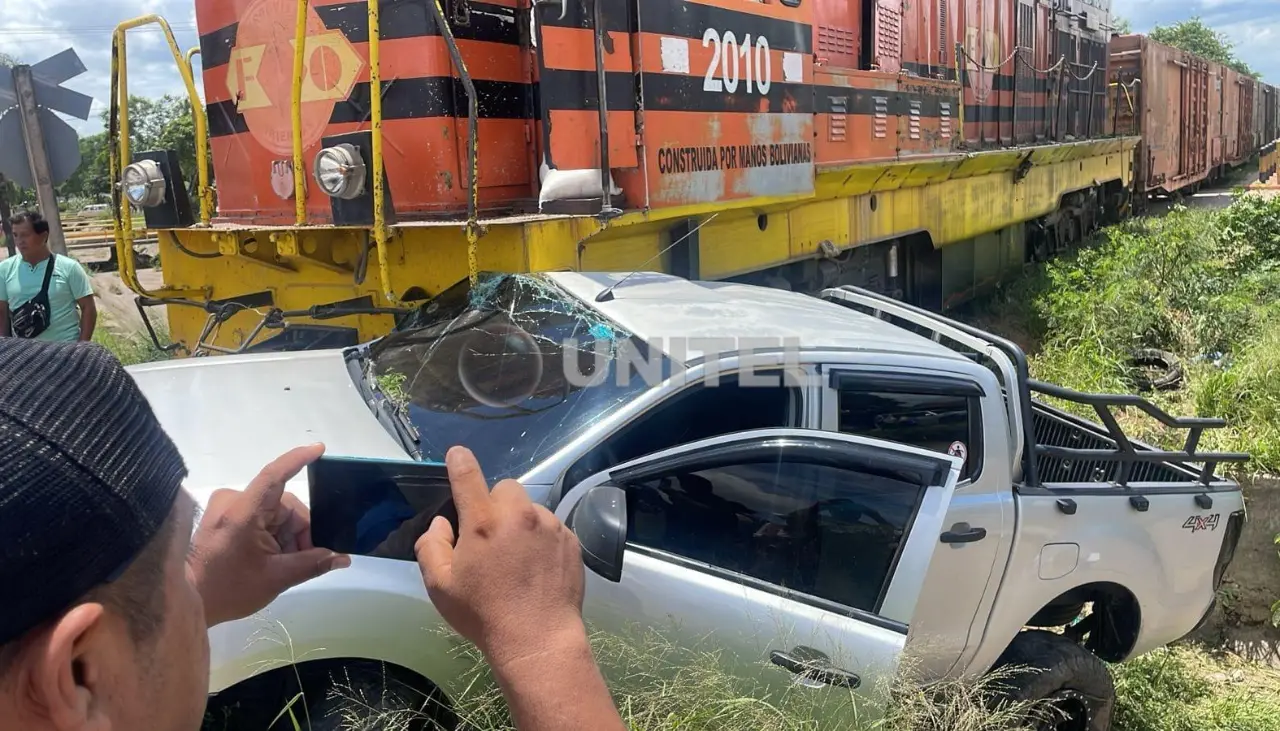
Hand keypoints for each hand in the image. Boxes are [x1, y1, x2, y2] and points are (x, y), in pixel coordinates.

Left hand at [188, 443, 350, 625]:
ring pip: (275, 513)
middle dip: (299, 531)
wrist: (186, 601)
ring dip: (287, 536)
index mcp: (243, 511)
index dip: (298, 459)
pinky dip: (274, 535)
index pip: (274, 475)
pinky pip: (262, 517)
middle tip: (304, 560)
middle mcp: (233, 501)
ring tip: (283, 564)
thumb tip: (343, 559)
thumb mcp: (276, 578)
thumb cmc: (229, 589)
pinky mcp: (225, 516)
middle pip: (284, 506)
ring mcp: (227, 507)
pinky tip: (272, 558)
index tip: (319, 449)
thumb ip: (313, 564)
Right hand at [415, 446, 586, 668]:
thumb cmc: (483, 614)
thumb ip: (431, 546)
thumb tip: (443, 523)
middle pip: (504, 489)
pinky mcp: (571, 539)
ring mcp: (550, 525)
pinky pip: (551, 526)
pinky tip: (537, 567)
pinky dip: (542, 538)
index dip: (459, 461)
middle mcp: (520, 515)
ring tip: (517, 558)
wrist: (538, 639)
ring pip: (530, 508)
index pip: (468, 475)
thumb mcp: (440, 586)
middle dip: (494, 505)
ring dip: (520, 522)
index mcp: (484, 522)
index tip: (457, 455)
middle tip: (490, 537)